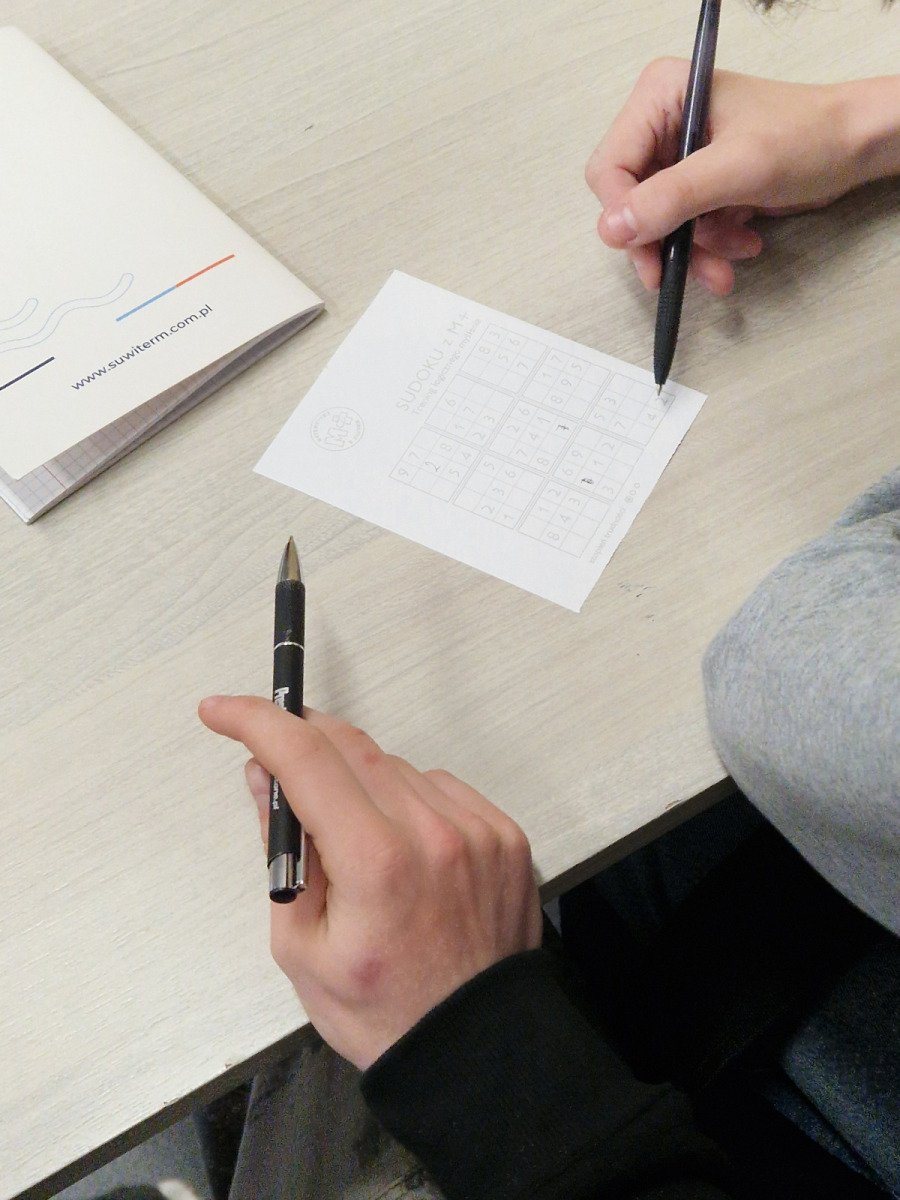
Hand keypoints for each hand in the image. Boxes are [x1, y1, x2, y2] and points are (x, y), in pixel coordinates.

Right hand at [198, 696, 542, 1068]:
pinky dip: (408, 802)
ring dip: (359, 781)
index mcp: (377, 862)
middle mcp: (433, 831)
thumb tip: (264, 776)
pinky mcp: (505, 835)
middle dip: (303, 740)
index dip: (256, 723)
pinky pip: (440, 789)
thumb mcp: (300, 946)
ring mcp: (477, 829)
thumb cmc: (382, 1010)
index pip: (306, 760)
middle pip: (352, 747)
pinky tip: (401, 847)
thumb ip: (281, 851)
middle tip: (274, 758)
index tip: (221, 712)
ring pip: (396, 767)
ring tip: (352, 841)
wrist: (475, 1048)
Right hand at [587, 60, 871, 294]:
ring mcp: (679, 154)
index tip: (648, 254)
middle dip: (663, 239)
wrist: (854, 147)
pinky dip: (708, 245)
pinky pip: (682, 228)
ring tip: (727, 264)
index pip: (610, 167)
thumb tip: (614, 228)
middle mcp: (662, 122)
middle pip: (630, 201)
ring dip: (691, 250)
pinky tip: (741, 241)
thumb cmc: (808, 138)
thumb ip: (673, 197)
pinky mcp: (698, 182)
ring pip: (656, 223)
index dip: (624, 216)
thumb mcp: (737, 169)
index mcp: (662, 96)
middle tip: (680, 272)